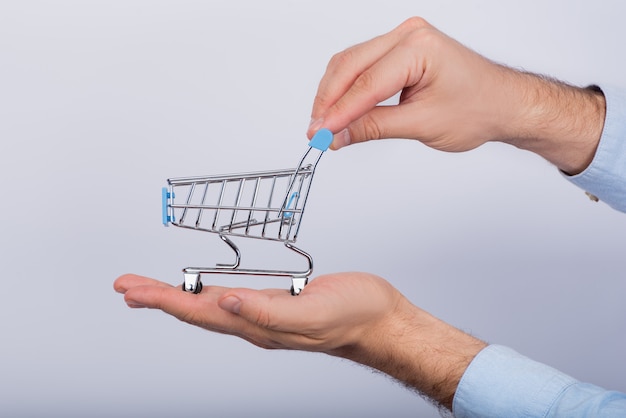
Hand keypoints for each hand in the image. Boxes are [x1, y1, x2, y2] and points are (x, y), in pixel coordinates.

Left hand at [114, 272, 401, 352]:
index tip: (133, 291)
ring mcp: (266, 312)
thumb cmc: (354, 316)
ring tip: (151, 290)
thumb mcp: (311, 314)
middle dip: (158, 298)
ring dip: (177, 296)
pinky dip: (208, 290)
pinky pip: (232, 296)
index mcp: (259, 325)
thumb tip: (226, 302)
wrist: (379, 319)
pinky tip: (203, 288)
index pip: (199, 312)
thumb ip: (268, 312)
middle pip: (196, 310)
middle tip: (127, 287)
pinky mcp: (278, 300)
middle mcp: (256, 321)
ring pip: (211, 304)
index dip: (163, 300)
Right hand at [308, 17, 513, 151]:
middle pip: (350, 65)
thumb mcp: (422, 124)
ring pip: (351, 63)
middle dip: (329, 101)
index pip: (366, 83)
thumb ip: (374, 127)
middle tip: (316, 131)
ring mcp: (403, 39)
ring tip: (324, 124)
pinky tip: (339, 109)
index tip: (319, 133)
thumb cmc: (478, 108)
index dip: (338, 111)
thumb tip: (337, 135)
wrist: (503, 104)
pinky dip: (348, 88)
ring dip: (334, 94)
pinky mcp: (400, 50)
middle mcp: (409, 35)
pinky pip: (362, 65)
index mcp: (420, 47)